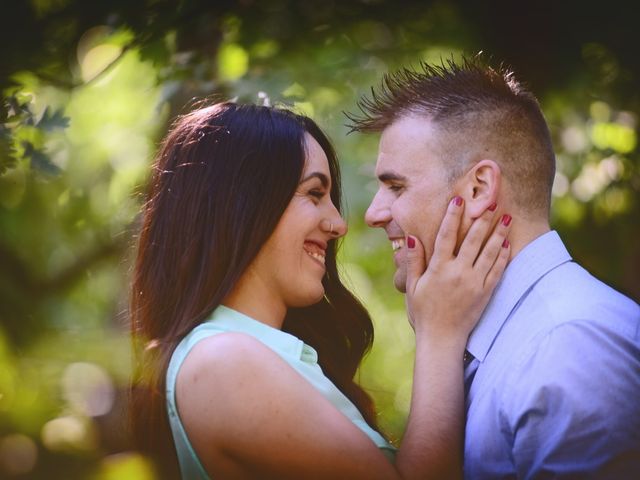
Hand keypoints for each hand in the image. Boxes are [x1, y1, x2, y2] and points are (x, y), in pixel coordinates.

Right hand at [405, 197, 510, 345]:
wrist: (441, 339)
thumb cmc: (422, 312)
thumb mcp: (412, 286)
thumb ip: (414, 261)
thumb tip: (412, 238)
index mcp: (439, 269)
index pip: (446, 236)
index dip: (453, 216)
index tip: (458, 200)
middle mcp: (458, 273)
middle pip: (473, 239)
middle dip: (482, 219)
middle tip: (491, 201)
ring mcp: (474, 283)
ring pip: (490, 252)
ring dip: (499, 233)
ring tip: (506, 217)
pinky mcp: (485, 293)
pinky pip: (497, 271)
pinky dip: (503, 256)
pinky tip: (507, 244)